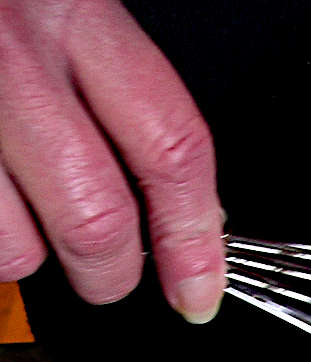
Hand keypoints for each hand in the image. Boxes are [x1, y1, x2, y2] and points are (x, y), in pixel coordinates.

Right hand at [0, 0, 224, 318]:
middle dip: (109, 273)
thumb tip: (186, 207)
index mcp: (74, 11)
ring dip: (26, 253)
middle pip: (97, 221)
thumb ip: (115, 90)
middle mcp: (12, 54)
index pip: (169, 146)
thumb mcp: (60, 6)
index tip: (197, 290)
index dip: (193, 238)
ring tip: (18, 212)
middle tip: (105, 272)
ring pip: (17, 247)